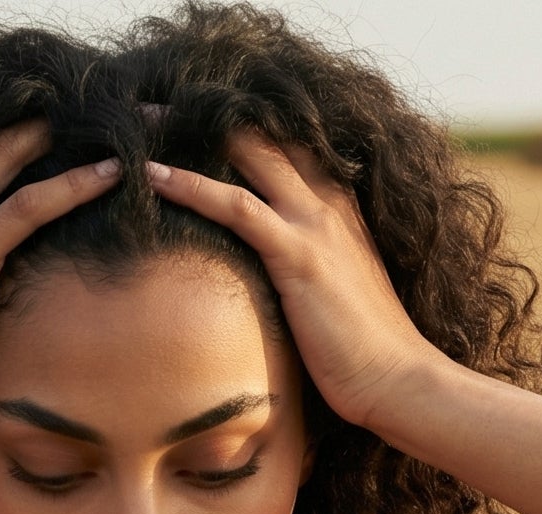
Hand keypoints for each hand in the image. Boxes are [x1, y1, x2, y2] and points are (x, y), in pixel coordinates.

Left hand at [147, 136, 440, 432]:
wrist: (398, 379)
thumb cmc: (363, 348)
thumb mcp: (332, 290)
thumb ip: (302, 264)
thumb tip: (264, 274)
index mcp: (336, 202)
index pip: (283, 144)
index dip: (238, 127)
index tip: (193, 120)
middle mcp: (327, 198)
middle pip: (263, 134)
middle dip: (210, 112)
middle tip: (157, 107)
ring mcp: (314, 223)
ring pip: (248, 154)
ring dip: (191, 133)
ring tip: (143, 123)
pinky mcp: (299, 255)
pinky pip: (237, 206)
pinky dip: (192, 186)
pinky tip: (154, 177)